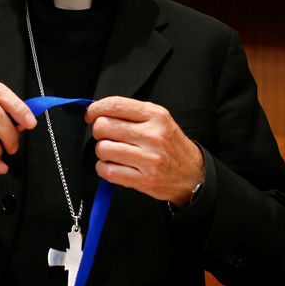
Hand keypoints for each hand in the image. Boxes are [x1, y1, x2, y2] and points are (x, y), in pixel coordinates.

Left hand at [86, 96, 203, 205]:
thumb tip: (98, 111)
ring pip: (103, 149)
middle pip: (104, 127)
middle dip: (98, 132)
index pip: (115, 105)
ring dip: (102, 152)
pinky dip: (104, 169)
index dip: (96, 109)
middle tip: (106, 136)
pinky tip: (113, 166)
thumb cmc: (170, 145)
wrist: (193, 174)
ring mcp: (149, 159)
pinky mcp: (144, 180)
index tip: (91, 115)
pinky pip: (108, 171)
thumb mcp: (159, 120)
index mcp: (155, 115)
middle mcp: (152, 135)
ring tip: (113, 153)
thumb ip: (132, 113)